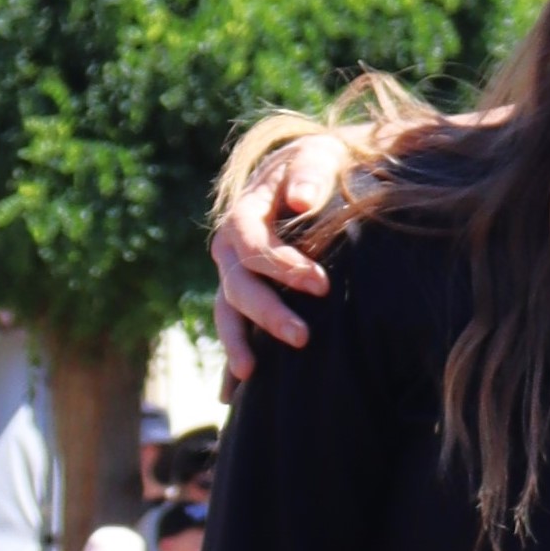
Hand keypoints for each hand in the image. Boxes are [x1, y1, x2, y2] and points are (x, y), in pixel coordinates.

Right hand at [212, 135, 351, 382]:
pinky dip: (233, 355)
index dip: (282, 265)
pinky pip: (234, 326)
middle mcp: (231, 247)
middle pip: (238, 285)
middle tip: (303, 338)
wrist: (317, 173)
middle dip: (267, 313)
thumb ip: (311, 172)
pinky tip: (232, 396)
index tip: (321, 285)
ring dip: (237, 343)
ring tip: (251, 375)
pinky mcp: (247, 292)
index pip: (252, 244)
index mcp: (245, 212)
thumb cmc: (322, 164)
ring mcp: (234, 273)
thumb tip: (299, 199)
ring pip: (227, 311)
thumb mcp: (320, 155)